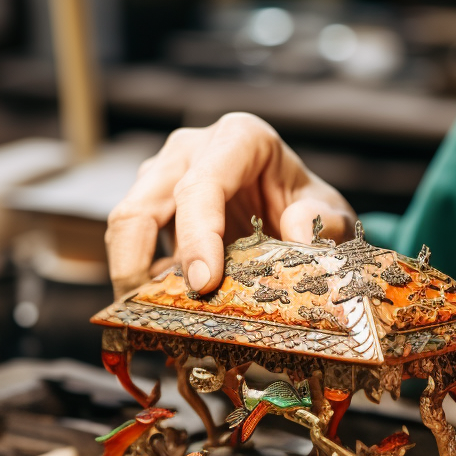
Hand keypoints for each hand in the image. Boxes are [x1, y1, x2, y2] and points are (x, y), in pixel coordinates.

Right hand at [106, 113, 355, 296]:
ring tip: (157, 318)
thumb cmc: (308, 204)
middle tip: (158, 313)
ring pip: (126, 227)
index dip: (197, 236)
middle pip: (141, 206)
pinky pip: (133, 247)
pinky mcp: (151, 208)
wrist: (298, 208)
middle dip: (139, 265)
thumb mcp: (329, 211)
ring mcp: (163, 176)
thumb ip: (323, 220)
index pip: (201, 186)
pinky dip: (143, 283)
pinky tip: (163, 310)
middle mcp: (191, 150)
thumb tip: (297, 233)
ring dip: (135, 278)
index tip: (204, 283)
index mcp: (238, 138)